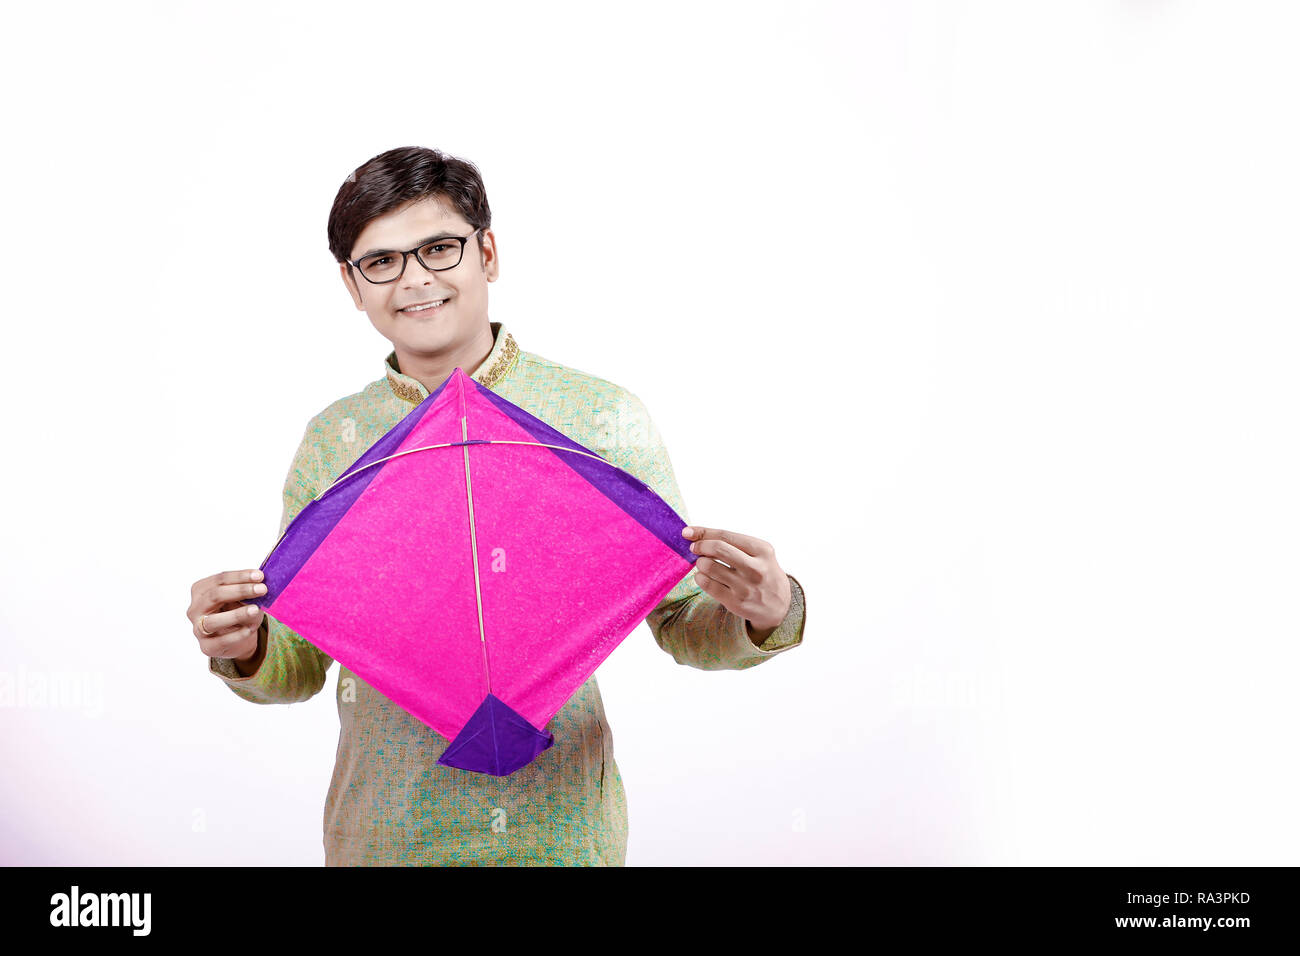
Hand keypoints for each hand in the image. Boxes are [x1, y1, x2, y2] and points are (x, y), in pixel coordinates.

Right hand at [188, 569, 267, 663]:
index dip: (240, 576)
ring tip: (255, 609)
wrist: (237, 639)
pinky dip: (237, 634)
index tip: (259, 576)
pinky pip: (221, 641)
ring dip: (236, 614)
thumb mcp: (243, 599)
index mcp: (201, 591)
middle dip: (240, 591)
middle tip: (262, 589)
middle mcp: (195, 609)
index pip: (220, 579)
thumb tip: (260, 585)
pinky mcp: (207, 647)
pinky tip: (250, 629)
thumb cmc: (238, 611)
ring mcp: (198, 629)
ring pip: (213, 620)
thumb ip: (247, 592)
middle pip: (215, 596)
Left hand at [682, 526, 791, 642]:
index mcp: (762, 550)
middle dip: (700, 546)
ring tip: (703, 564)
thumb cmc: (763, 572)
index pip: (726, 535)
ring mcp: (746, 587)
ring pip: (710, 567)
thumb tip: (695, 534)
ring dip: (700, 563)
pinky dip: (700, 578)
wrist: (779, 605)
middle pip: (718, 549)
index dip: (703, 532)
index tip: (688, 532)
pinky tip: (703, 576)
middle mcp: (756, 568)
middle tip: (694, 548)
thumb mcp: (758, 553)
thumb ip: (732, 543)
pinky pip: (708, 585)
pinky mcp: (736, 602)